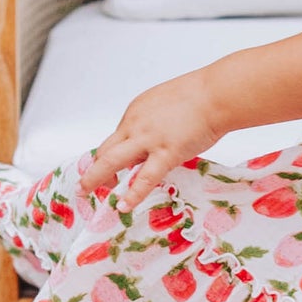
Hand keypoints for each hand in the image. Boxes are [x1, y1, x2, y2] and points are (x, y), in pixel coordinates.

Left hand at [82, 70, 222, 211]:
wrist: (216, 95)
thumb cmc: (200, 96)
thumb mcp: (166, 104)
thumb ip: (155, 123)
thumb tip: (154, 140)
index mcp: (135, 113)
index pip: (117, 139)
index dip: (111, 156)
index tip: (110, 169)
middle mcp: (135, 125)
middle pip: (105, 150)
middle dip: (94, 169)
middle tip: (87, 185)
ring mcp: (148, 140)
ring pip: (112, 161)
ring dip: (96, 178)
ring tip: (86, 193)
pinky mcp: (166, 153)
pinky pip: (145, 178)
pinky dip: (132, 194)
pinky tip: (124, 206)